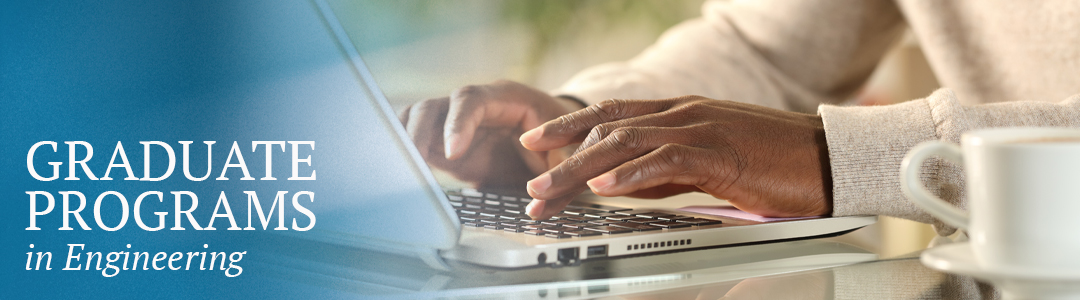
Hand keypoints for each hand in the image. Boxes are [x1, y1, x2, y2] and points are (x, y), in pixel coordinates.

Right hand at [398, 80, 582, 187]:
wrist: (559, 139)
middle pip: (435, 106)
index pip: (472, 99)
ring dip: (406, 140)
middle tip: (415, 160)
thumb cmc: (566, 138)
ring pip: (418, 119)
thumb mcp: (571, 153)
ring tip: (402, 167)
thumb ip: (559, 177)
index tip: (454, 153)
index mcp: (507, 99)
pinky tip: (403, 172)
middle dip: (420, 131)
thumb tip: (536, 206)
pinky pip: (418, 140)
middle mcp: (476, 107)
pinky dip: (407, 153)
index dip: (458, 123)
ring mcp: (457, 124)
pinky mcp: (447, 145)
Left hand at [519, 96, 832, 219]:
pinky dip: (631, 173)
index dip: (570, 128)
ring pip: (627, 142)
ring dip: (582, 168)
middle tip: (530, 182)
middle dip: (562, 153)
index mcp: (681, 113)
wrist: (830, 157)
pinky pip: (667, 160)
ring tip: (550, 190)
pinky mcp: (721, 153)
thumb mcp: (708, 164)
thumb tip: (625, 183)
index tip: (536, 145)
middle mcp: (684, 113)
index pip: (613, 116)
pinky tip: (606, 186)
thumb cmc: (775, 162)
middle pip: (608, 127)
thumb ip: (666, 169)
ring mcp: (701, 128)